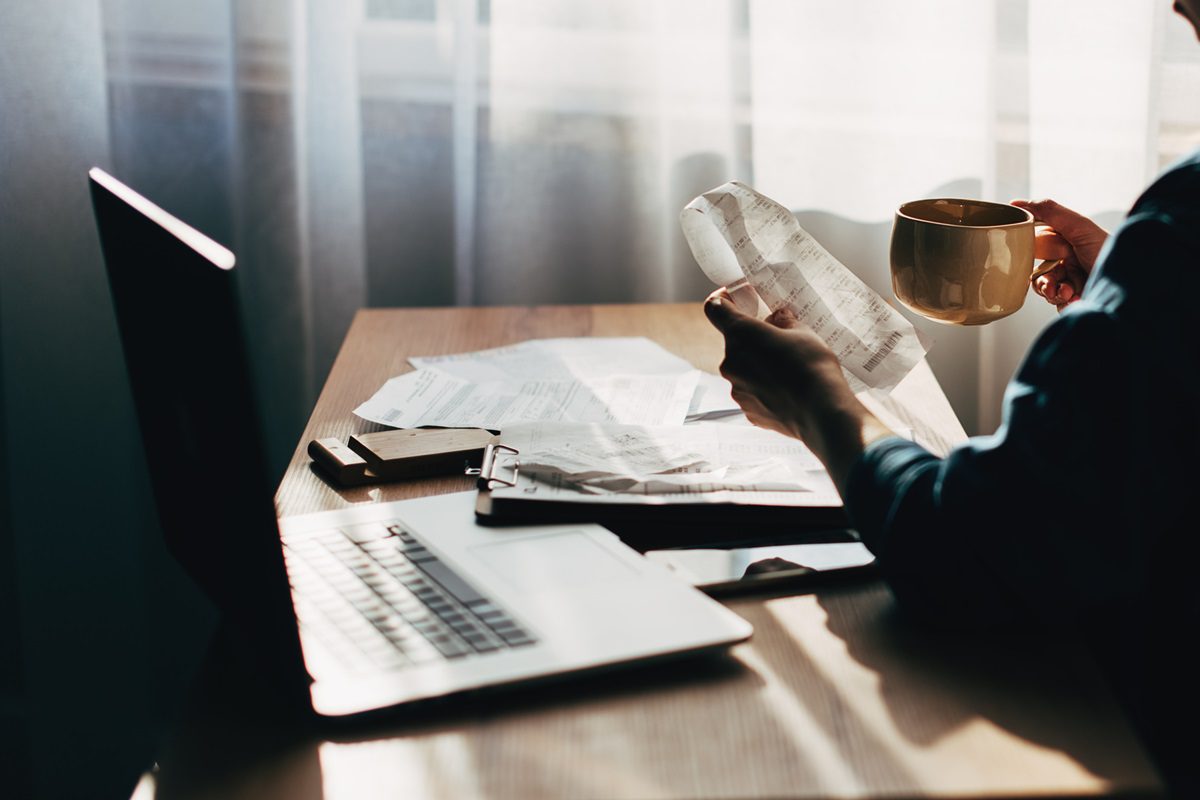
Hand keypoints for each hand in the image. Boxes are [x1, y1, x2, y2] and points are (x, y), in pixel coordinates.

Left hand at [703, 288, 894, 489]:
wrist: (821, 411)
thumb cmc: (812, 367)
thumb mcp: (803, 332)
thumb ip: (783, 321)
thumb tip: (776, 318)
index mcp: (741, 334)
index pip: (715, 308)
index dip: (722, 300)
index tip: (734, 300)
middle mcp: (731, 362)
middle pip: (735, 343)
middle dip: (753, 339)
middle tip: (780, 341)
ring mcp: (737, 389)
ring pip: (743, 369)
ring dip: (759, 365)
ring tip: (788, 370)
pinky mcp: (747, 410)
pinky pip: (752, 392)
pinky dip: (764, 389)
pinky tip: (787, 391)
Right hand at [1011, 199, 1108, 310]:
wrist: (1130, 285)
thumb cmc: (1110, 252)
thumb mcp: (1080, 227)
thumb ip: (1050, 211)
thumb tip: (1017, 202)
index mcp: (1070, 245)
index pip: (1038, 249)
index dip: (1032, 255)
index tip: (1032, 257)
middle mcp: (1071, 264)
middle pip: (1039, 273)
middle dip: (1043, 280)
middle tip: (1052, 283)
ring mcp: (1073, 284)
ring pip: (1045, 290)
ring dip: (1053, 292)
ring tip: (1068, 292)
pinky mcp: (1075, 302)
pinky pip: (1056, 305)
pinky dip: (1064, 302)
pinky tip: (1078, 299)